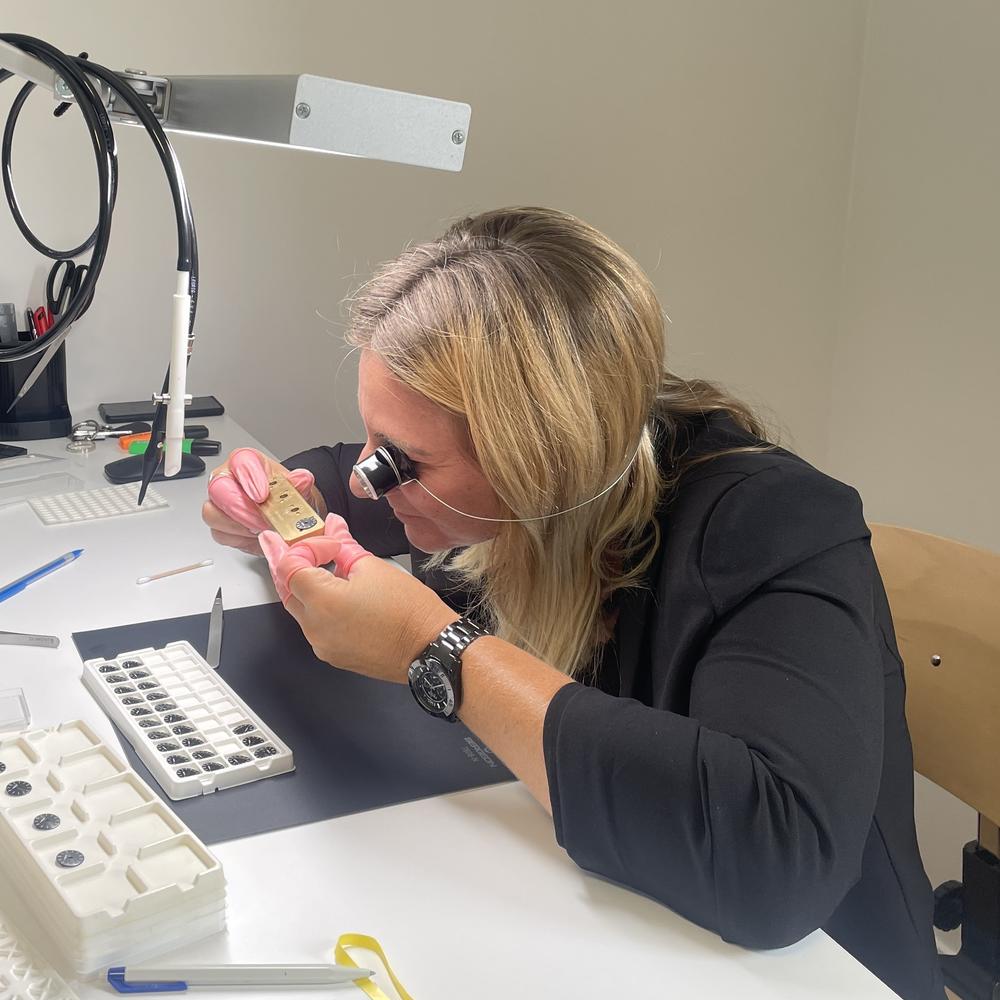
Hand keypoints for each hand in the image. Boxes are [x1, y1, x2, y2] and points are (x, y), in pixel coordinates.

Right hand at [203, 448, 323, 555]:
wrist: (289, 517)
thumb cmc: (288, 497)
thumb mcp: (299, 489)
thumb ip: (300, 483)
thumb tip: (302, 478)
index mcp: (247, 462)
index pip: (240, 461)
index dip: (249, 478)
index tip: (262, 496)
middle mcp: (228, 479)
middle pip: (219, 489)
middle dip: (242, 509)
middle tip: (262, 521)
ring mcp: (220, 503)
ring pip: (213, 513)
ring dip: (240, 526)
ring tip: (264, 530)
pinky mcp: (219, 525)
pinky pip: (220, 534)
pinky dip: (239, 539)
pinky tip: (256, 537)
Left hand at [260, 514, 457, 681]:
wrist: (428, 647)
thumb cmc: (409, 611)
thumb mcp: (373, 567)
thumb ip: (344, 545)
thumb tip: (334, 527)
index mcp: (323, 601)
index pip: (290, 567)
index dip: (305, 548)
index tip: (325, 542)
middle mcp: (315, 627)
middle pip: (286, 589)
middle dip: (286, 564)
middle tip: (281, 543)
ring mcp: (322, 644)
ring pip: (299, 609)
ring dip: (302, 586)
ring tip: (317, 566)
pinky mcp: (332, 654)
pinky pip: (314, 626)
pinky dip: (317, 607)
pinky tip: (334, 594)